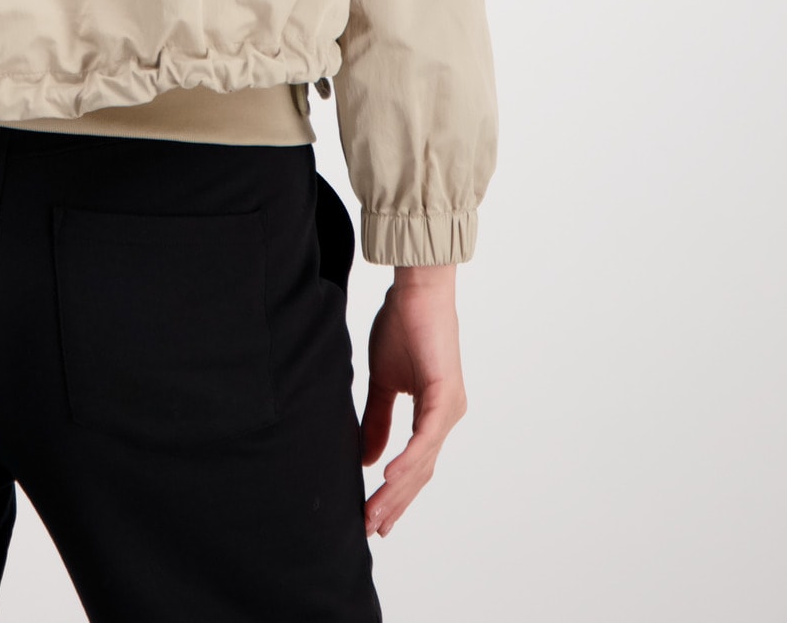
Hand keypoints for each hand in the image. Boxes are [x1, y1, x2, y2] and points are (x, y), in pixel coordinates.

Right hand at [360, 265, 466, 536]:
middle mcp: (447, 416)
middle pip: (420, 472)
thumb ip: (376, 420)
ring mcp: (449, 407)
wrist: (416, 289)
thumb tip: (368, 459)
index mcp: (434, 414)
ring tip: (374, 513)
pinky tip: (389, 477)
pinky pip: (426, 436)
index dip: (396, 494)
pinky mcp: (445, 393)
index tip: (374, 519)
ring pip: (423, 461)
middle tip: (370, 529)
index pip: (415, 465)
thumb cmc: (402, 326)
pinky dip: (409, 459)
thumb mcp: (382, 381)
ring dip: (397, 490)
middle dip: (395, 503)